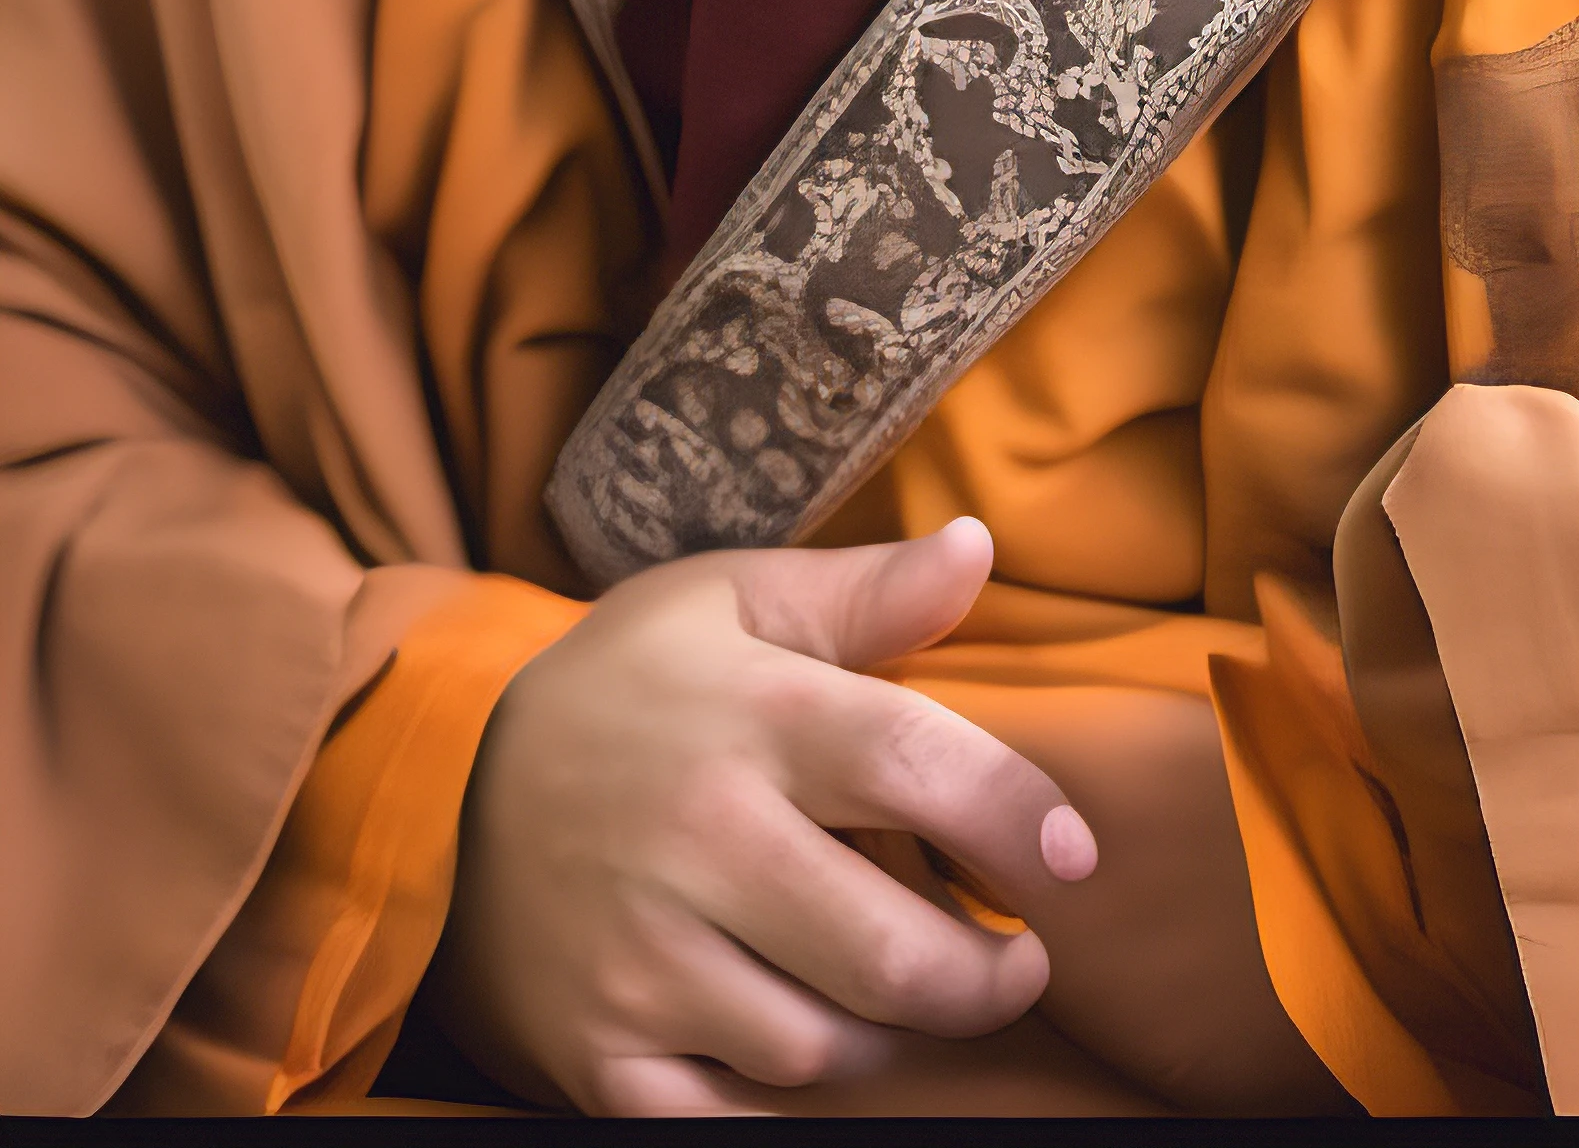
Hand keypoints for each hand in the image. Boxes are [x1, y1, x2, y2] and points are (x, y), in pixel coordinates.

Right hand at [430, 516, 1096, 1115]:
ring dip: (888, 1035)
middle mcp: (699, 839)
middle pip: (893, 954)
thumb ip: (868, 591)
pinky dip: (786, 1101)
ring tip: (901, 988)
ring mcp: (641, 959)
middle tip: (1016, 966)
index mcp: (752, 716)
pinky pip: (731, 1119)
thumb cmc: (626, 687)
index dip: (1020, 820)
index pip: (921, 768)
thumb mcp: (734, 604)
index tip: (1077, 860)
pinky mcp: (599, 1053)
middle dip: (987, 979)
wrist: (443, 790)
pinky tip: (808, 1042)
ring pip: (823, 1048)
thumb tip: (978, 546)